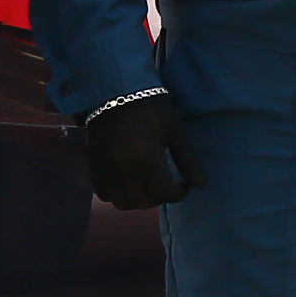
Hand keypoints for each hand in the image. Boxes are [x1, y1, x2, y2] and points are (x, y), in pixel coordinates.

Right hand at [83, 89, 205, 208]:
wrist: (116, 92)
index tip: (183, 184)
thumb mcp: (176, 131)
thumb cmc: (152, 109)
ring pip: (125, 204)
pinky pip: (105, 195)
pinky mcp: (94, 168)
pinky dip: (118, 195)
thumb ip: (188, 161)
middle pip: (146, 202)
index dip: (179, 194)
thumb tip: (201, 186)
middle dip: (161, 197)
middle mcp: (125, 170)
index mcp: (148, 160)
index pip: (166, 194)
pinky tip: (128, 183)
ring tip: (147, 185)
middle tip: (166, 183)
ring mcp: (107, 171)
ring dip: (140, 200)